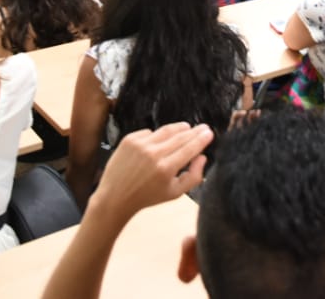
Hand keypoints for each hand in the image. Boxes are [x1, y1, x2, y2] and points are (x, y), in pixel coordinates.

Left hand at [88, 123, 212, 223]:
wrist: (115, 197)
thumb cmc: (148, 197)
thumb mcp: (174, 193)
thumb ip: (193, 177)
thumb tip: (203, 157)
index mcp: (166, 169)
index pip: (189, 148)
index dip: (201, 139)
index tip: (209, 132)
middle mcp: (153, 154)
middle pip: (180, 137)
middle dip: (194, 131)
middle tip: (203, 127)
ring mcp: (140, 145)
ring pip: (165, 131)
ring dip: (178, 128)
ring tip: (186, 127)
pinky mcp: (129, 139)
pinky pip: (149, 133)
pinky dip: (157, 136)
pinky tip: (160, 141)